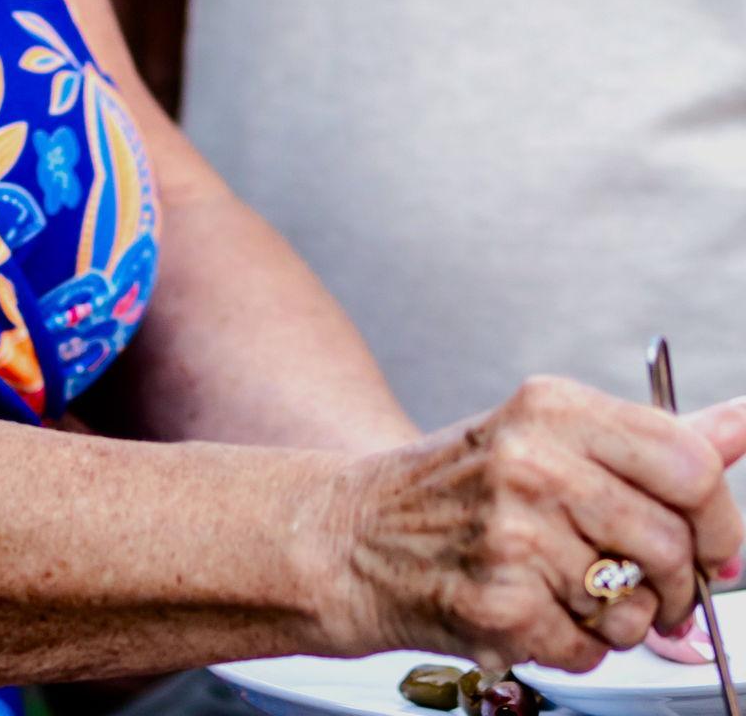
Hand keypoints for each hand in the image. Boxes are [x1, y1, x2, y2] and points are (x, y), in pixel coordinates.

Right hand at [328, 377, 745, 674]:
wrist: (349, 535)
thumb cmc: (454, 490)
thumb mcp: (545, 436)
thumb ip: (653, 438)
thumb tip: (742, 423)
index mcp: (550, 407)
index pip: (691, 464)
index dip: (721, 521)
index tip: (714, 547)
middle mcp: (532, 460)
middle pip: (674, 545)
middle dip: (673, 587)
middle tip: (639, 586)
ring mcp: (514, 532)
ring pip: (637, 608)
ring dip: (617, 622)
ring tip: (565, 593)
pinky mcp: (500, 600)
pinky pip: (590, 650)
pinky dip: (570, 646)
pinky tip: (528, 609)